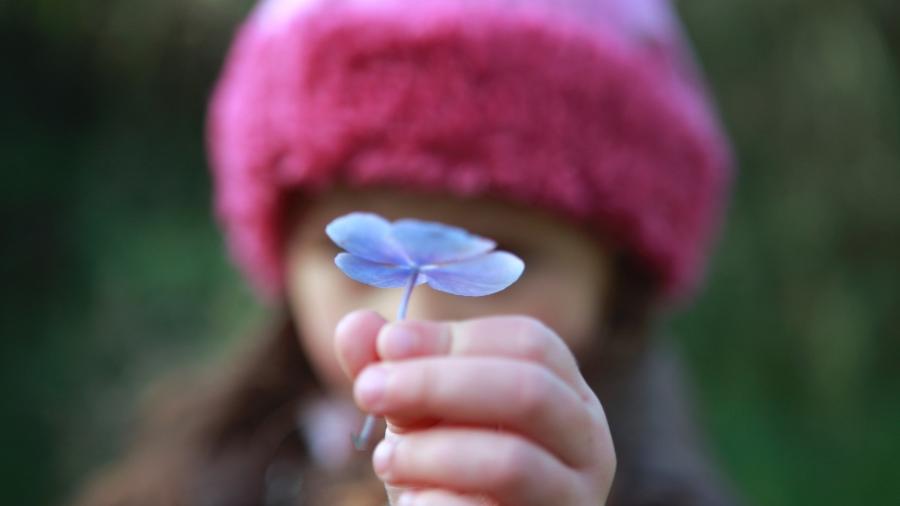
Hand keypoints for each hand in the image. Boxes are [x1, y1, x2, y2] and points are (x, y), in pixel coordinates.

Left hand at [334, 310, 615, 505]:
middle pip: (528, 391)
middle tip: (368, 390)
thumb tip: (355, 324)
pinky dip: (436, 503)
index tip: (388, 344)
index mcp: (566, 394)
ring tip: (385, 461)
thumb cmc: (447, 472)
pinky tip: (413, 501)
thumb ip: (391, 370)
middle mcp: (587, 444)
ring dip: (431, 453)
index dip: (454, 338)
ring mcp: (573, 499)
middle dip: (437, 384)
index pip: (530, 342)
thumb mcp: (419, 415)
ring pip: (511, 462)